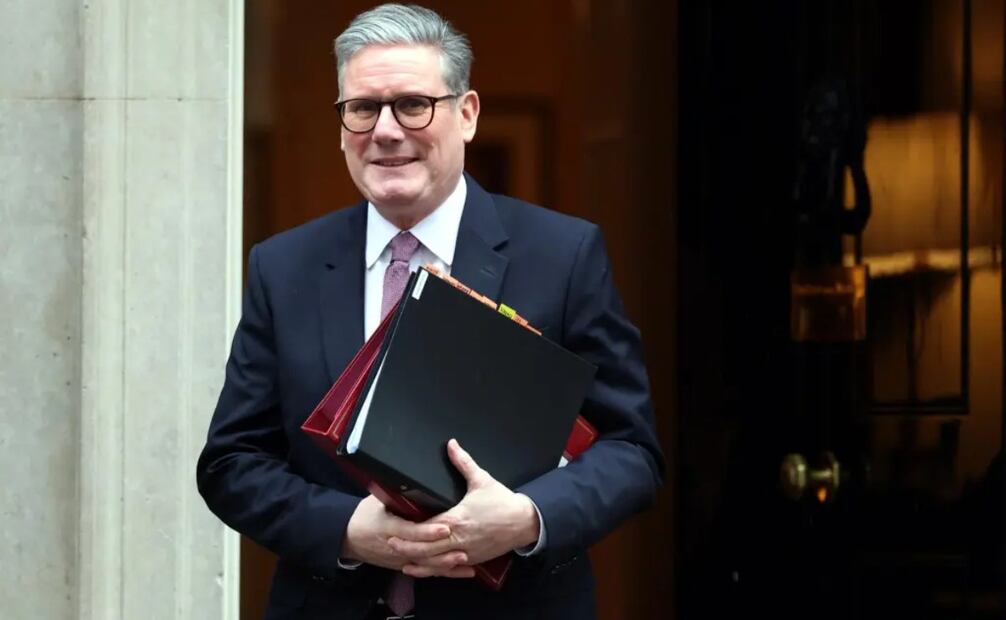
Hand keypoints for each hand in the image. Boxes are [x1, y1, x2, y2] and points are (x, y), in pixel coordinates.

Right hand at [342, 495, 473, 577]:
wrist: (348, 537)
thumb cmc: (364, 516)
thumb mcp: (376, 501)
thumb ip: (396, 494)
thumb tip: (412, 478)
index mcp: (388, 527)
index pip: (411, 531)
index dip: (428, 531)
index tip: (445, 527)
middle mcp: (395, 546)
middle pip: (421, 552)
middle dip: (442, 552)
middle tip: (463, 548)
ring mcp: (400, 558)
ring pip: (425, 565)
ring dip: (446, 564)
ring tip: (465, 561)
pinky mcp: (404, 565)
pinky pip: (425, 570)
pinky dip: (444, 572)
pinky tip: (461, 571)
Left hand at [389, 439, 540, 576]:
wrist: (524, 522)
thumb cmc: (502, 502)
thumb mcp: (482, 479)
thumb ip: (463, 462)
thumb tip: (451, 444)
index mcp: (457, 519)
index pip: (427, 528)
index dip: (409, 531)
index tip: (394, 528)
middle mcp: (459, 539)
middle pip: (426, 549)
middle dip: (407, 547)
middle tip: (390, 542)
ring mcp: (465, 552)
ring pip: (436, 563)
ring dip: (418, 562)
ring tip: (402, 559)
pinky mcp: (472, 559)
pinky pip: (449, 568)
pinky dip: (434, 571)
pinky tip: (424, 569)